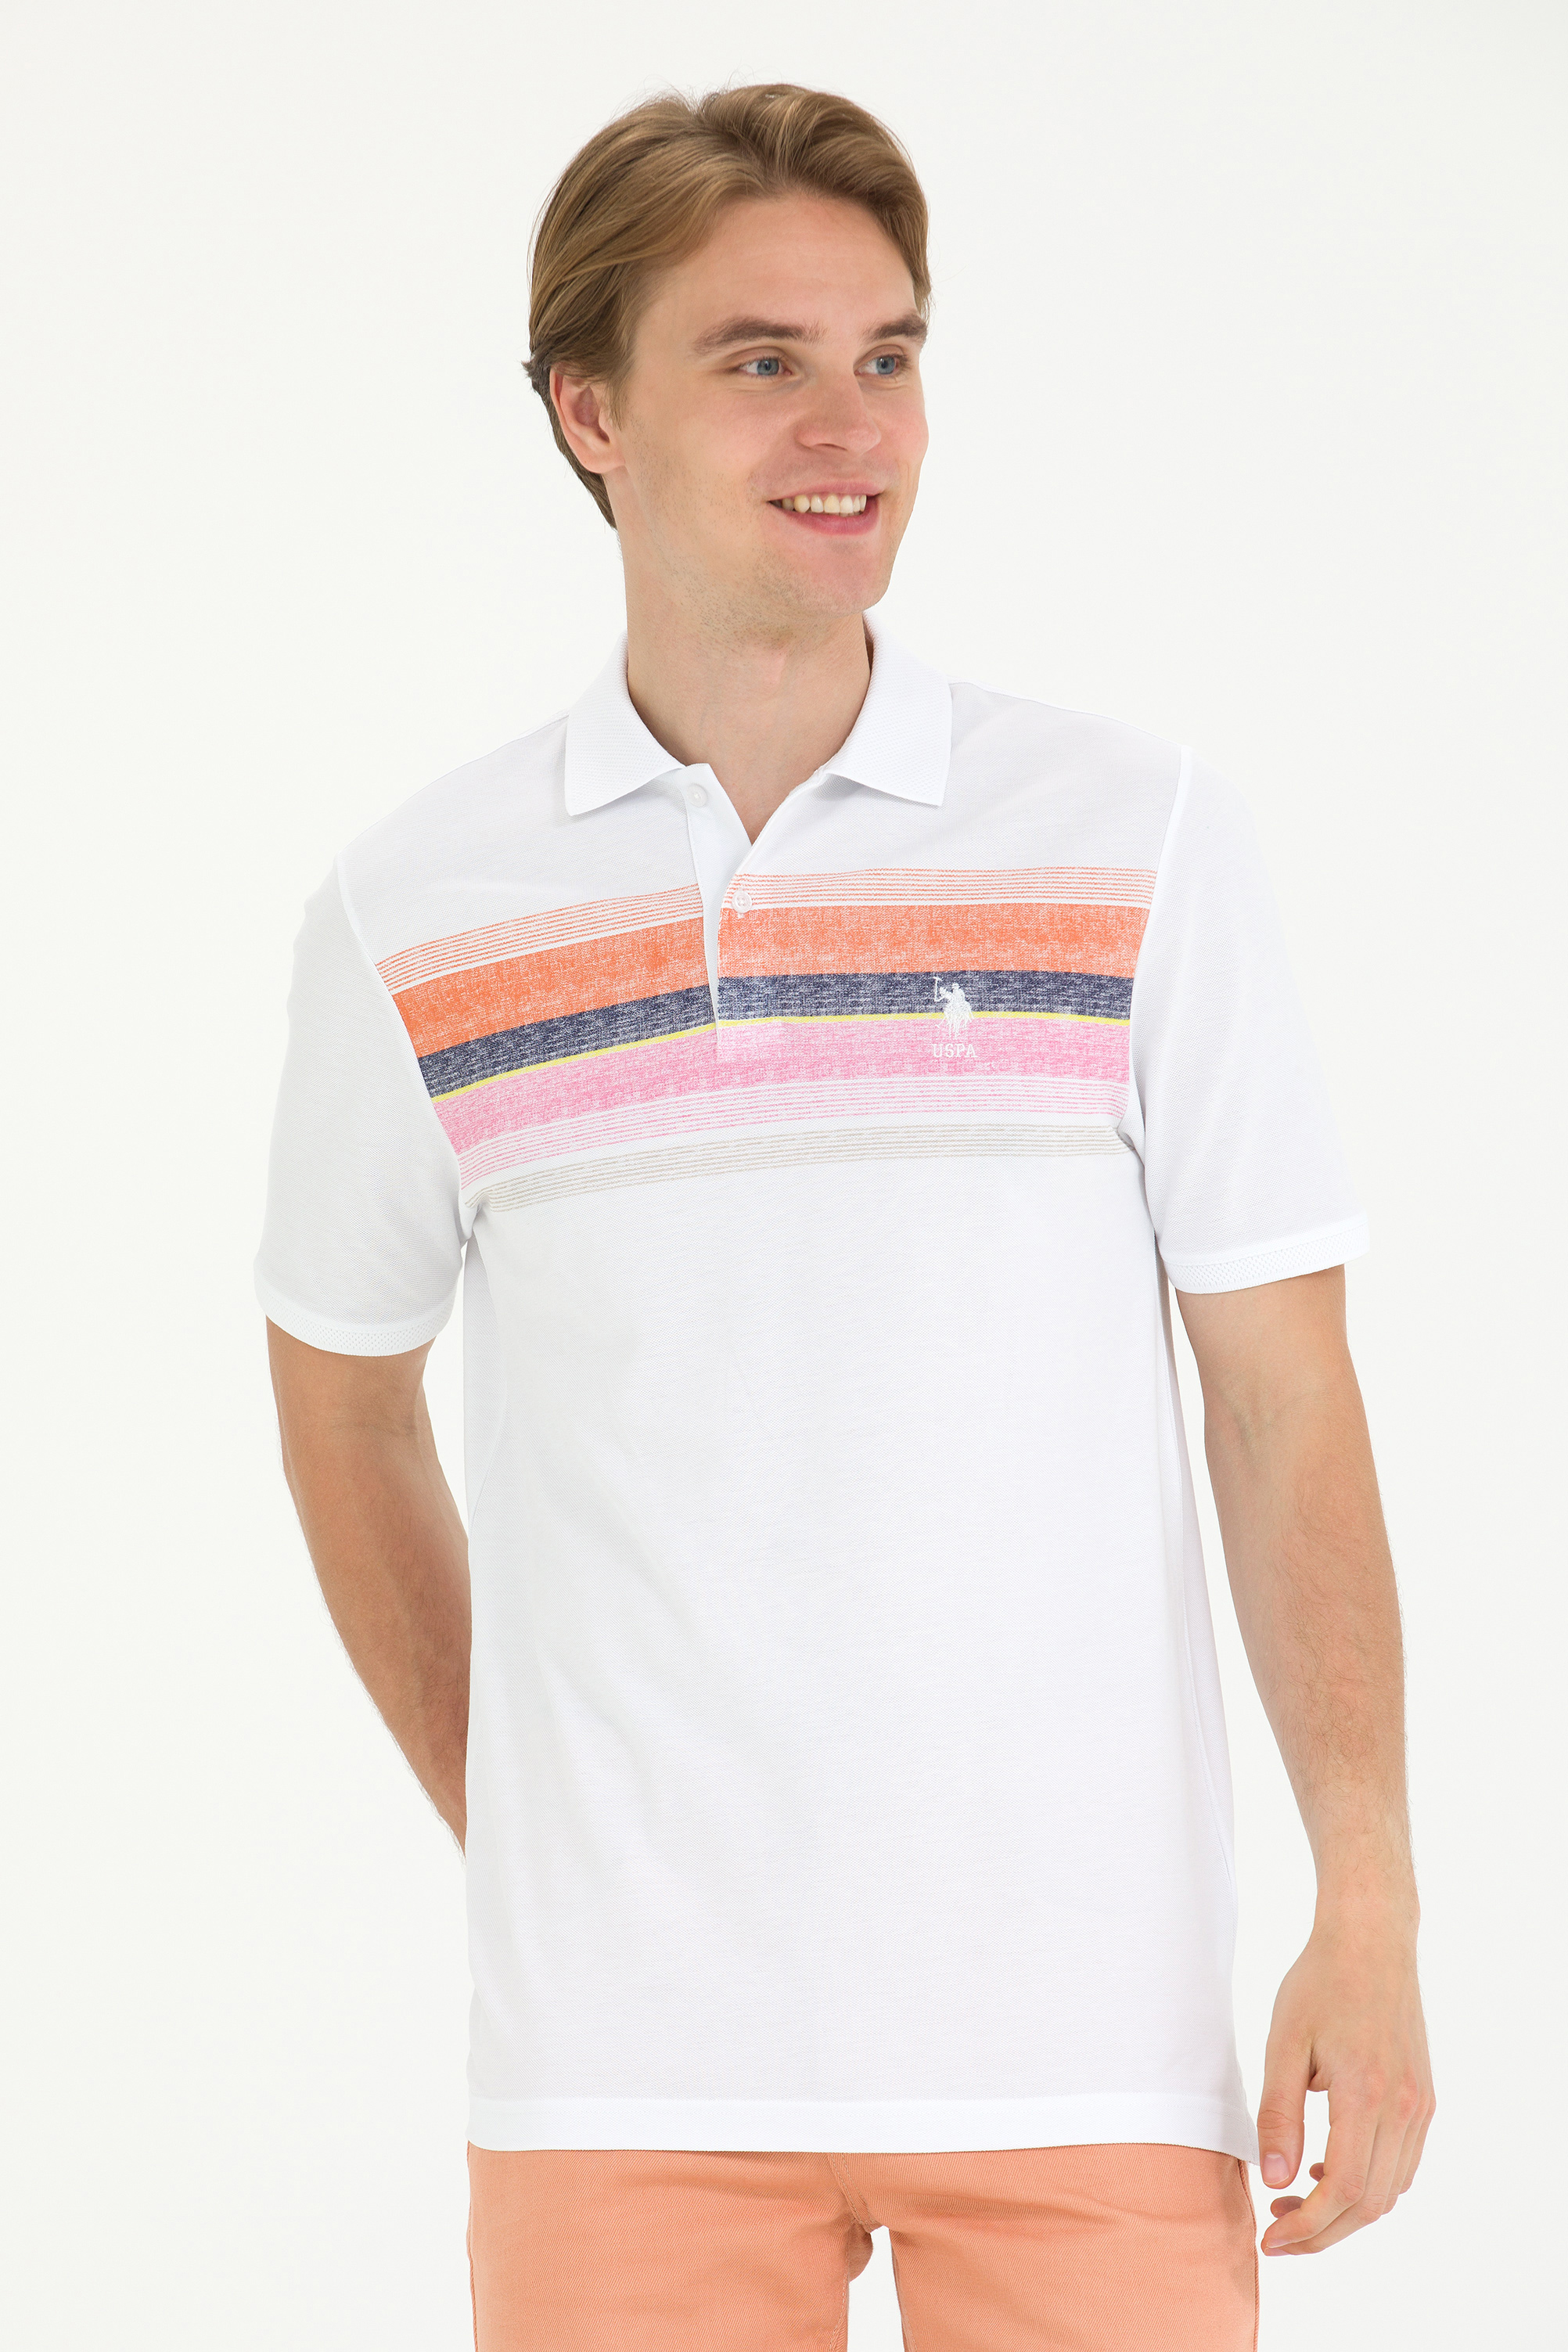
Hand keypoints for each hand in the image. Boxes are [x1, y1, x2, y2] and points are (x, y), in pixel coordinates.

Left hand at [1256, 1909, 1434, 2254]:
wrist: (1372, 1940)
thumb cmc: (1321, 1983)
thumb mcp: (1284, 2042)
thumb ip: (1279, 2113)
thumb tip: (1274, 2180)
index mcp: (1365, 2094)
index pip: (1343, 2191)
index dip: (1307, 2227)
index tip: (1269, 2238)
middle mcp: (1403, 2108)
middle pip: (1370, 2204)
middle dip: (1322, 2232)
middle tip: (1277, 2233)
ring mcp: (1420, 2106)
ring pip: (1391, 2191)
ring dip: (1345, 2213)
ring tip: (1295, 2203)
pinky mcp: (1424, 2099)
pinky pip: (1403, 2164)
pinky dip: (1370, 2184)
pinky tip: (1329, 2170)